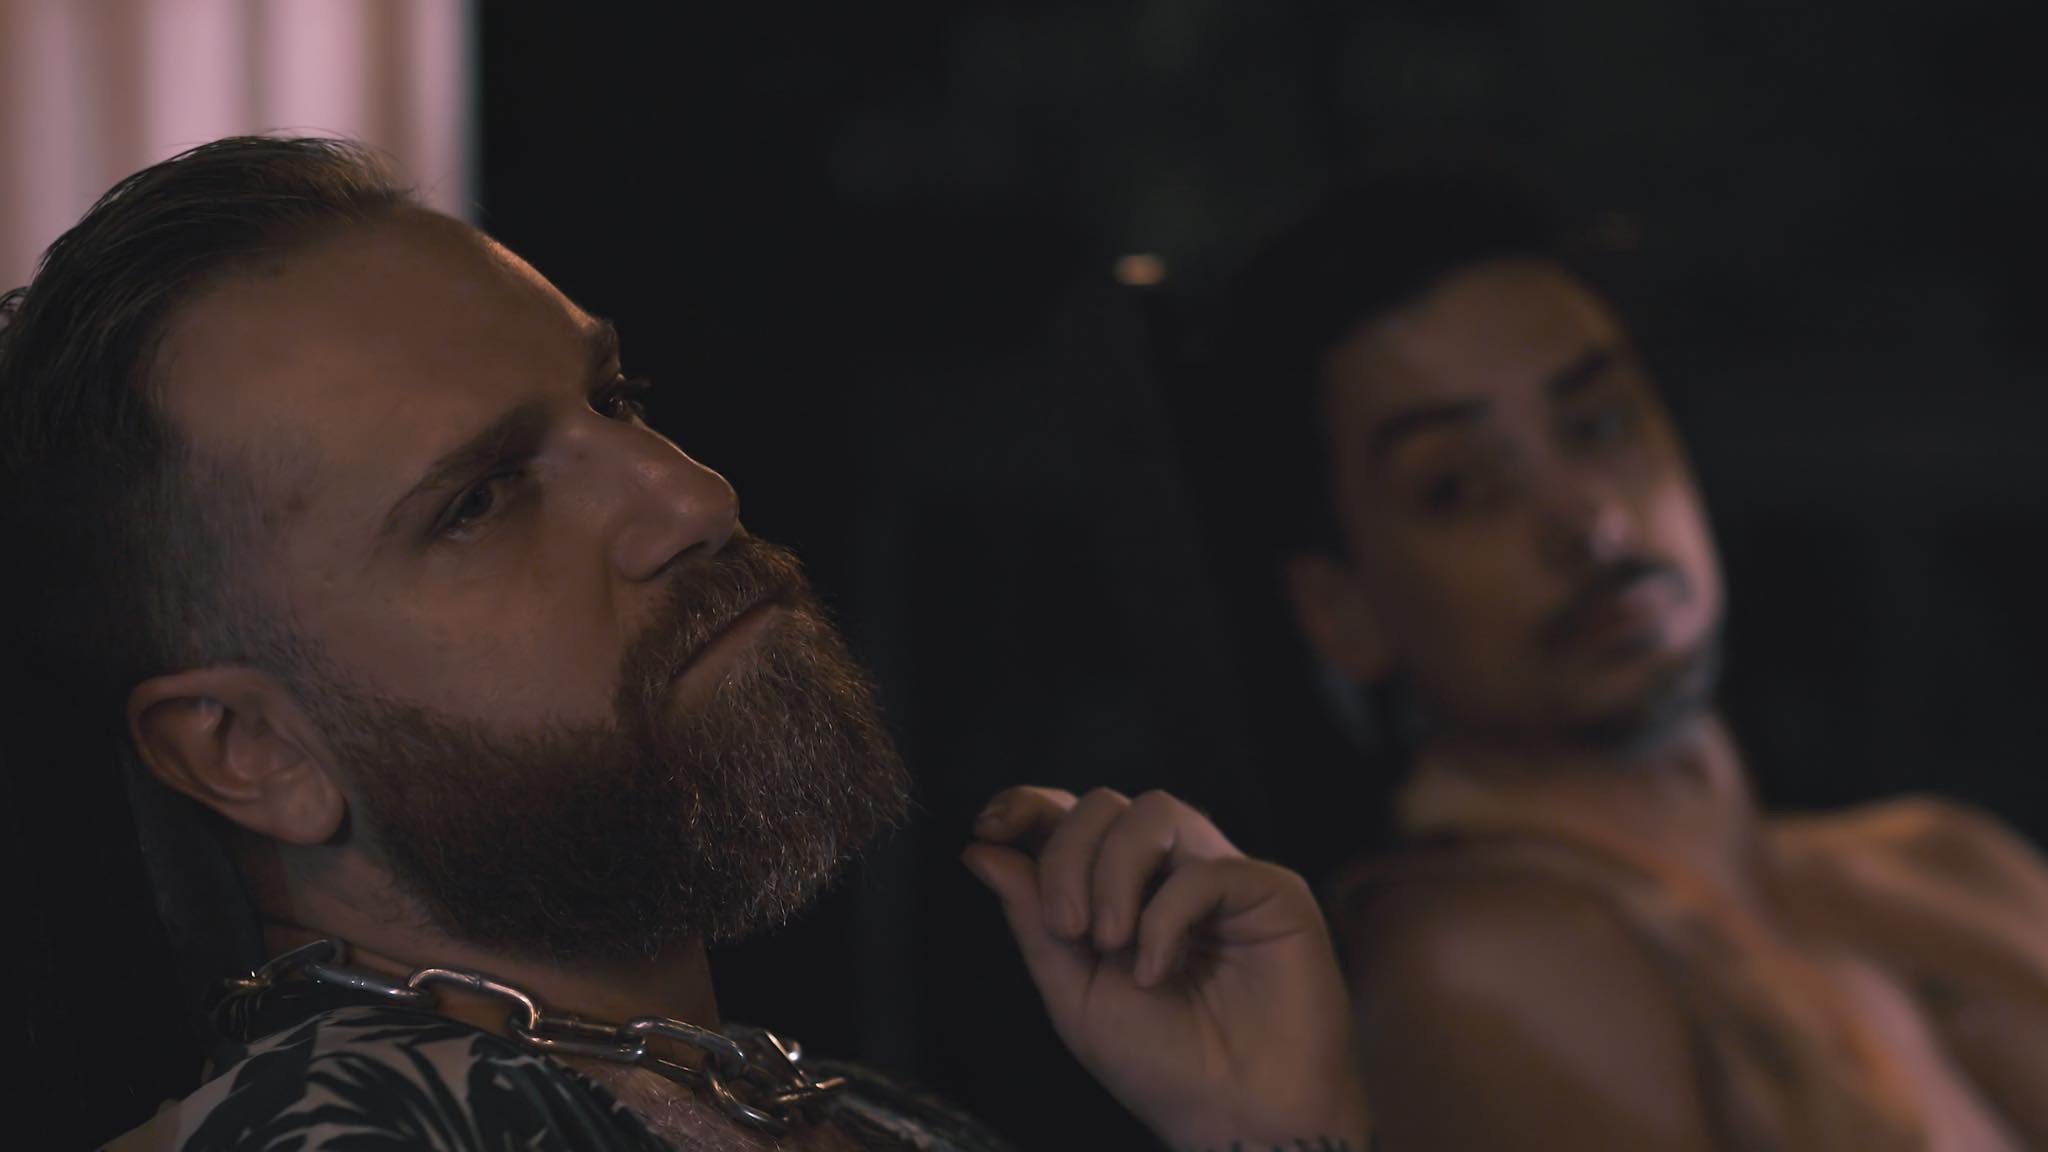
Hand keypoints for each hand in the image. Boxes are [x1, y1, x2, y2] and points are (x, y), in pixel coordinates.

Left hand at [963, 786, 1370, 1151]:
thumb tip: (978, 850)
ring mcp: (1221, 874)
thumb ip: (1031, 918)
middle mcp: (1170, 871)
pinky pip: (1204, 867)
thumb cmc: (1162, 1066)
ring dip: (1113, 873)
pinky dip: (1165, 915)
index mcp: (1120, 890)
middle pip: (1105, 805)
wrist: (1238, 1122)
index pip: (1073, 817)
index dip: (1029, 806)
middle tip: (1067, 928)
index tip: (988, 827)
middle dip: (1068, 855)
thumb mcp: (1073, 993)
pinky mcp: (1272, 890)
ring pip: (1154, 811)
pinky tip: (1156, 969)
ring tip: (1108, 943)